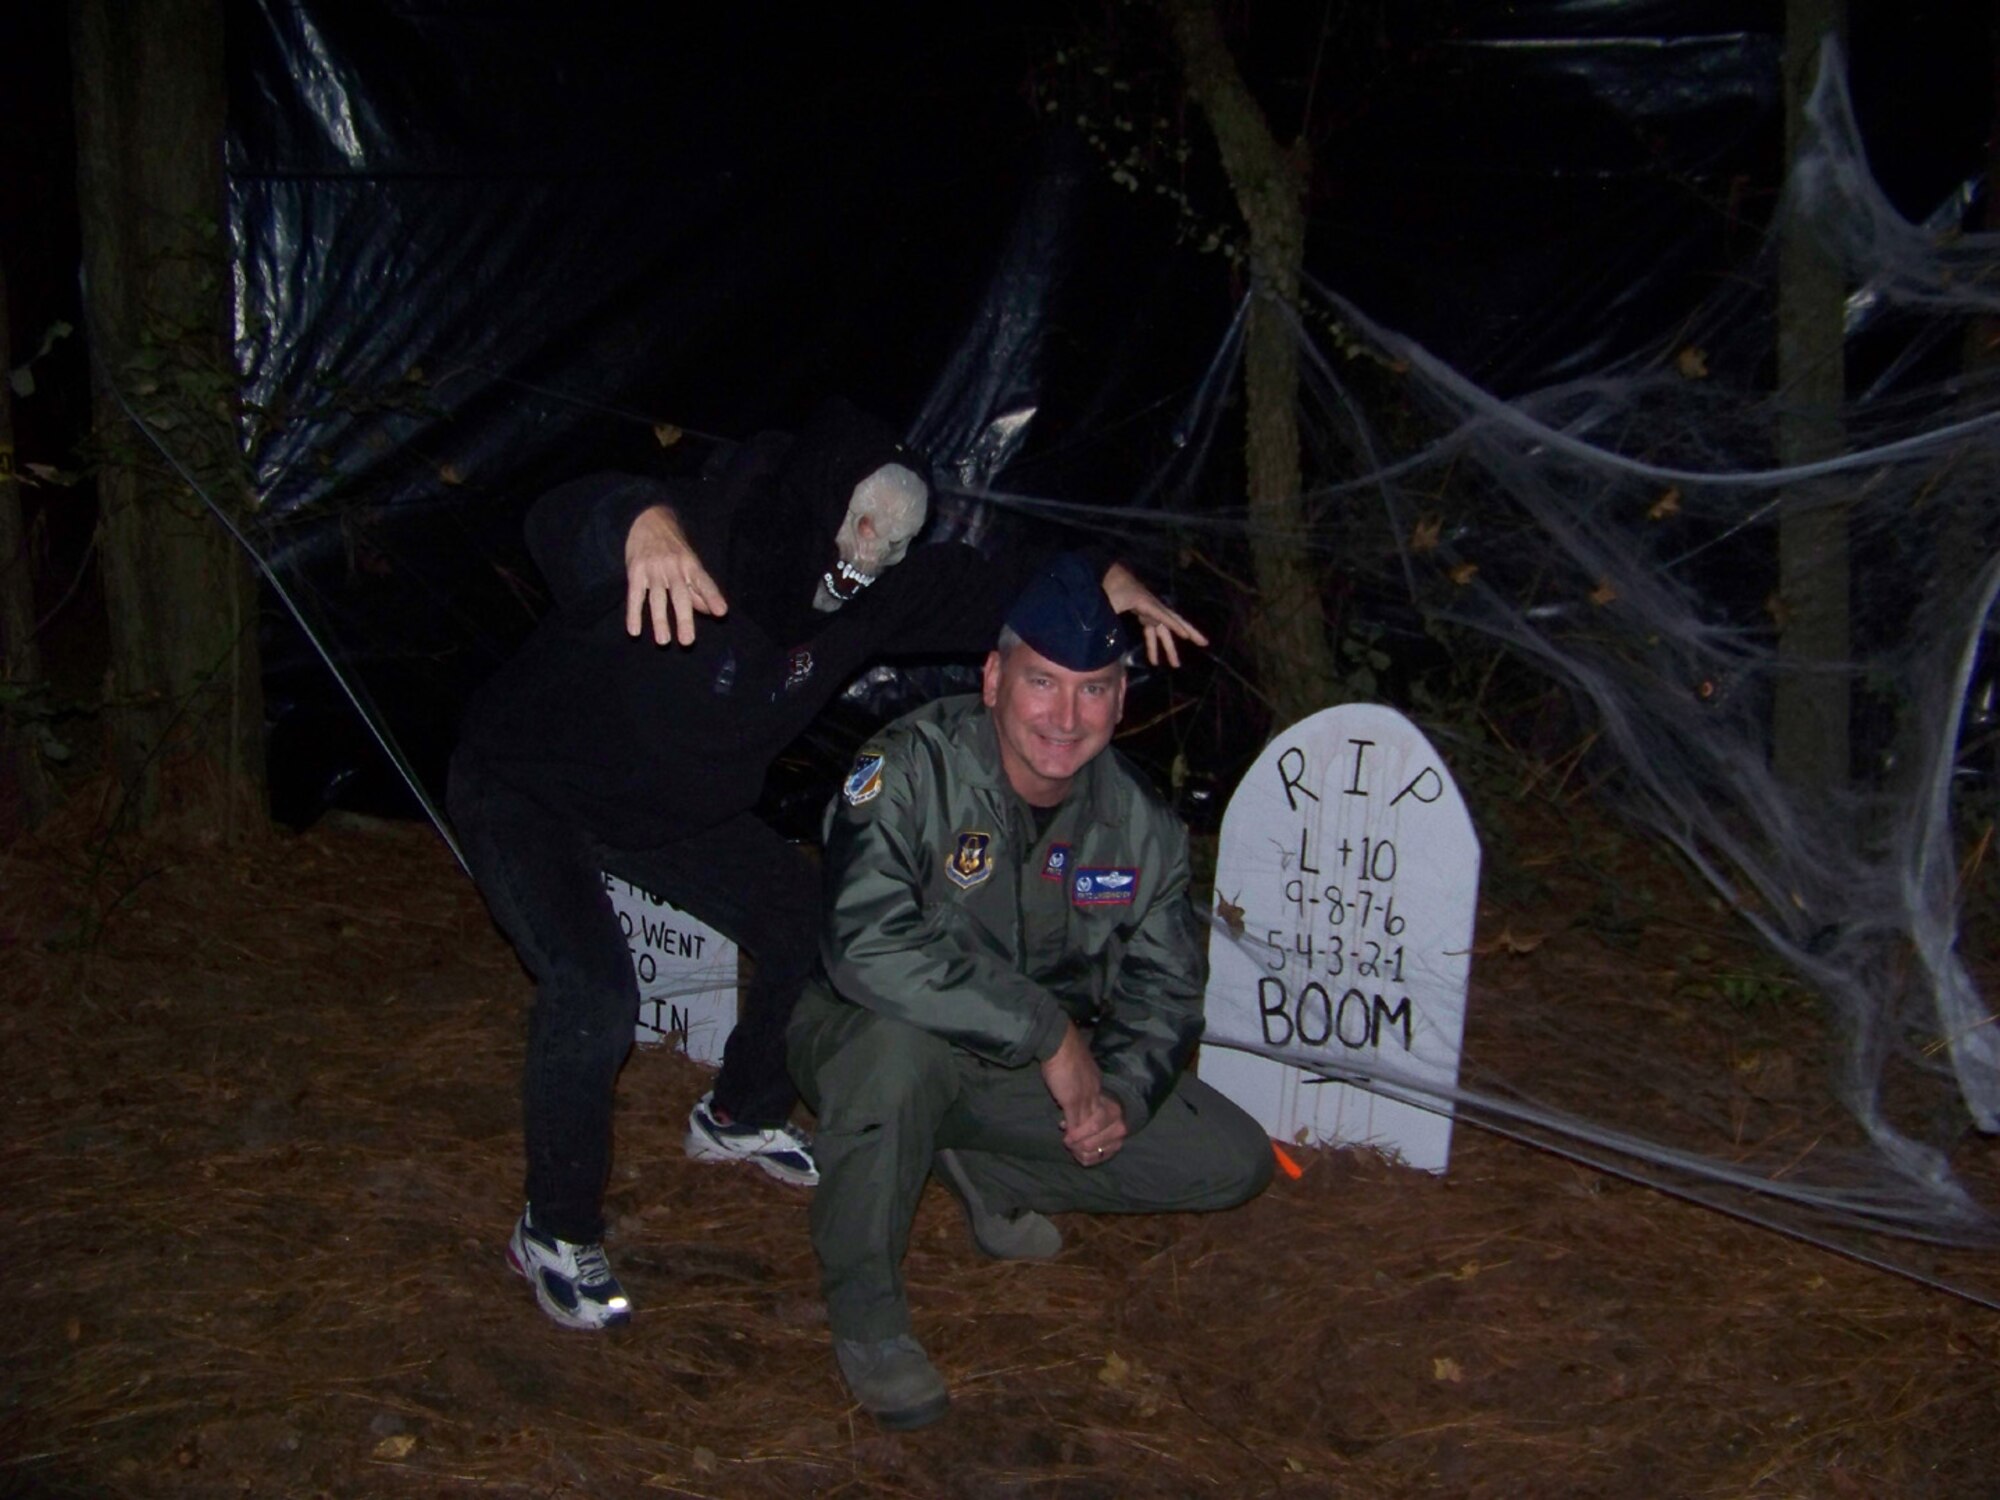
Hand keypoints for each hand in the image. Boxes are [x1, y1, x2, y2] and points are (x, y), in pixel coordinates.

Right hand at [625, 504, 727, 644]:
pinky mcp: (635, 571)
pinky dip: (634, 614)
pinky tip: (635, 630)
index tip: (721, 612)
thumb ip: (699, 589)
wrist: (648, 519)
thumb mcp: (690, 563)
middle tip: (687, 641)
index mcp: (691, 565)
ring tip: (663, 641)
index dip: (713, 597)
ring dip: (660, 620)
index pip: (704, 582)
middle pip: (680, 596)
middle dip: (684, 619)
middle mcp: (674, 567)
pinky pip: (635, 596)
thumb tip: (713, 612)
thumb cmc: (674, 548)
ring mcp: (654, 570)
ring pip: (657, 599)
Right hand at [1040, 1022, 1126, 1166]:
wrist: (1058, 1040)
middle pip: (1101, 1119)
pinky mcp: (1072, 1100)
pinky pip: (1077, 1123)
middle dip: (1094, 1134)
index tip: (1084, 1126)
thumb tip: (1068, 1082)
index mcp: (1095, 1081)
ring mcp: (1085, 1096)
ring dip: (1083, 1138)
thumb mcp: (1074, 1064)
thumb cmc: (1062, 1047)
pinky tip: (1068, 1140)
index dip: (1093, 1119)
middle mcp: (1094, 1091)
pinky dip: (1074, 1134)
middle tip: (1085, 1145)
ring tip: (1073, 1147)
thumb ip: (1074, 1075)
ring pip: (1091, 1125)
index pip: (1100, 1106)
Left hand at [1100, 561, 1207, 667]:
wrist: (1107, 574)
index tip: (1186, 635)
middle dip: (1189, 632)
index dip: (1174, 625)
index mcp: (1145, 602)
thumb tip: (1111, 640)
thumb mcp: (1109, 604)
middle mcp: (1152, 606)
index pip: (1163, 614)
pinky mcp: (1143, 613)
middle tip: (1204, 643)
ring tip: (1175, 665)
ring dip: (1168, 647)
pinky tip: (1154, 659)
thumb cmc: (1108, 588)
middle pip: (1174, 620)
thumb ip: (1111, 620)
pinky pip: (1152, 631)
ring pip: (1164, 630)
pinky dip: (1154, 645)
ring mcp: (1149, 610)